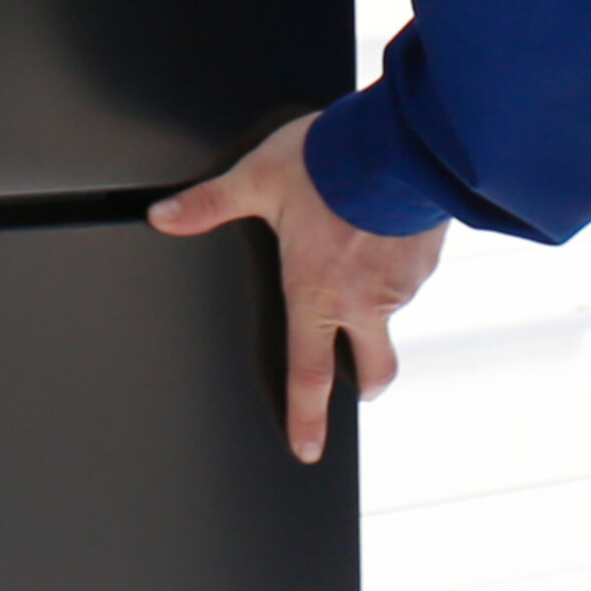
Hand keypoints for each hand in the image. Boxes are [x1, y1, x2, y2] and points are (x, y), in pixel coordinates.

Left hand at [151, 120, 446, 464]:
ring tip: (358, 257)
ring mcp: (401, 285)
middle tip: (358, 383)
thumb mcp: (257, 179)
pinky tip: (382, 232)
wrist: (399, 141)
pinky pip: (411, 276)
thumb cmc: (327, 161)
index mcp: (316, 292)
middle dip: (363, 384)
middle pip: (371, 369)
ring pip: (390, 314)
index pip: (308, 373)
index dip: (306, 417)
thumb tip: (162, 216)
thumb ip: (210, 204)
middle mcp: (363, 301)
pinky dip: (396, 266)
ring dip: (376, 303)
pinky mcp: (428, 260)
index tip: (307, 449)